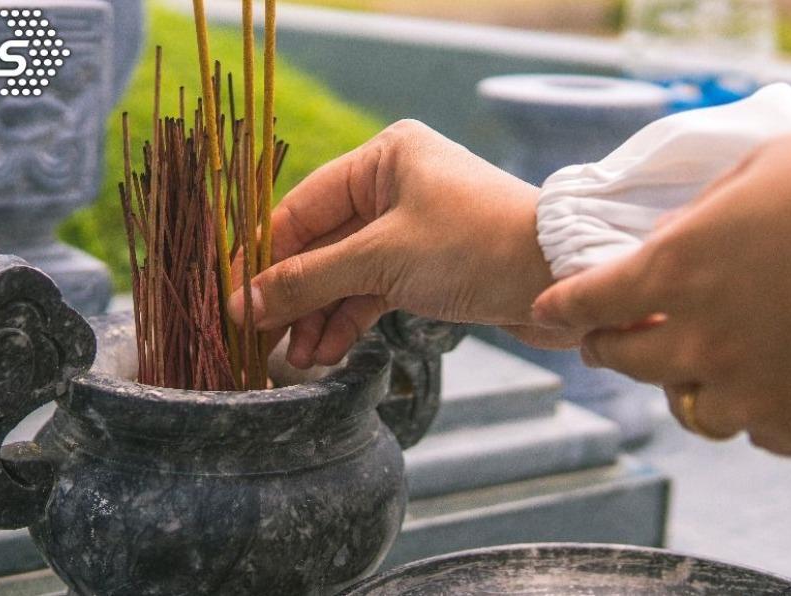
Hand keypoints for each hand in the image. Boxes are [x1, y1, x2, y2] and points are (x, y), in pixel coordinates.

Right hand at [228, 120, 558, 368]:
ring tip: (293, 359)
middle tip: (257, 338)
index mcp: (384, 158)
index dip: (263, 257)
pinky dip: (349, 320)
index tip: (230, 298)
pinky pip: (372, 291)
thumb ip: (310, 280)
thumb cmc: (475, 247)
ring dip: (318, 316)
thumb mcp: (382, 259)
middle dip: (292, 295)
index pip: (301, 208)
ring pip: (345, 273)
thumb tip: (245, 304)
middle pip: (320, 245)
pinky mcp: (426, 266)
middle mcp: (394, 186)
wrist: (560, 279)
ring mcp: (410, 228)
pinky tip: (323, 352)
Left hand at [532, 123, 790, 456]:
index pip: (589, 301)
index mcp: (680, 271)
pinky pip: (764, 434)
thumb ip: (703, 215)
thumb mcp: (767, 170)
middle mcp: (705, 343)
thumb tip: (672, 244)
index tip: (545, 313)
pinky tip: (781, 384)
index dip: (562, 307)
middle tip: (612, 343)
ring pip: (696, 412)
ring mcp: (758, 395)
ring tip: (712, 364)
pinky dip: (761, 412)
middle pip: (628, 365)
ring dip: (693, 386)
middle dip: (611, 350)